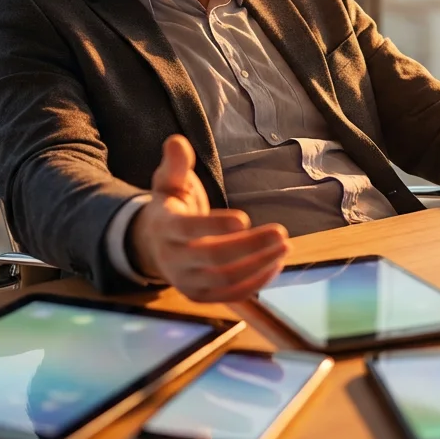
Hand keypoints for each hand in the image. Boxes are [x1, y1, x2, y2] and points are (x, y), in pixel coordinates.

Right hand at [129, 135, 289, 301]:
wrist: (154, 245)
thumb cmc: (171, 206)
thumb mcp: (168, 181)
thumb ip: (175, 164)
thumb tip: (177, 142)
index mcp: (166, 227)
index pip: (189, 230)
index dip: (216, 225)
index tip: (245, 219)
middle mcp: (174, 259)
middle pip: (214, 258)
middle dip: (250, 246)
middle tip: (281, 232)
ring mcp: (187, 282)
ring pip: (226, 280)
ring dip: (259, 265)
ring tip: (285, 246)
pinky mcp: (201, 296)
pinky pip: (231, 295)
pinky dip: (256, 282)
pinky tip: (276, 264)